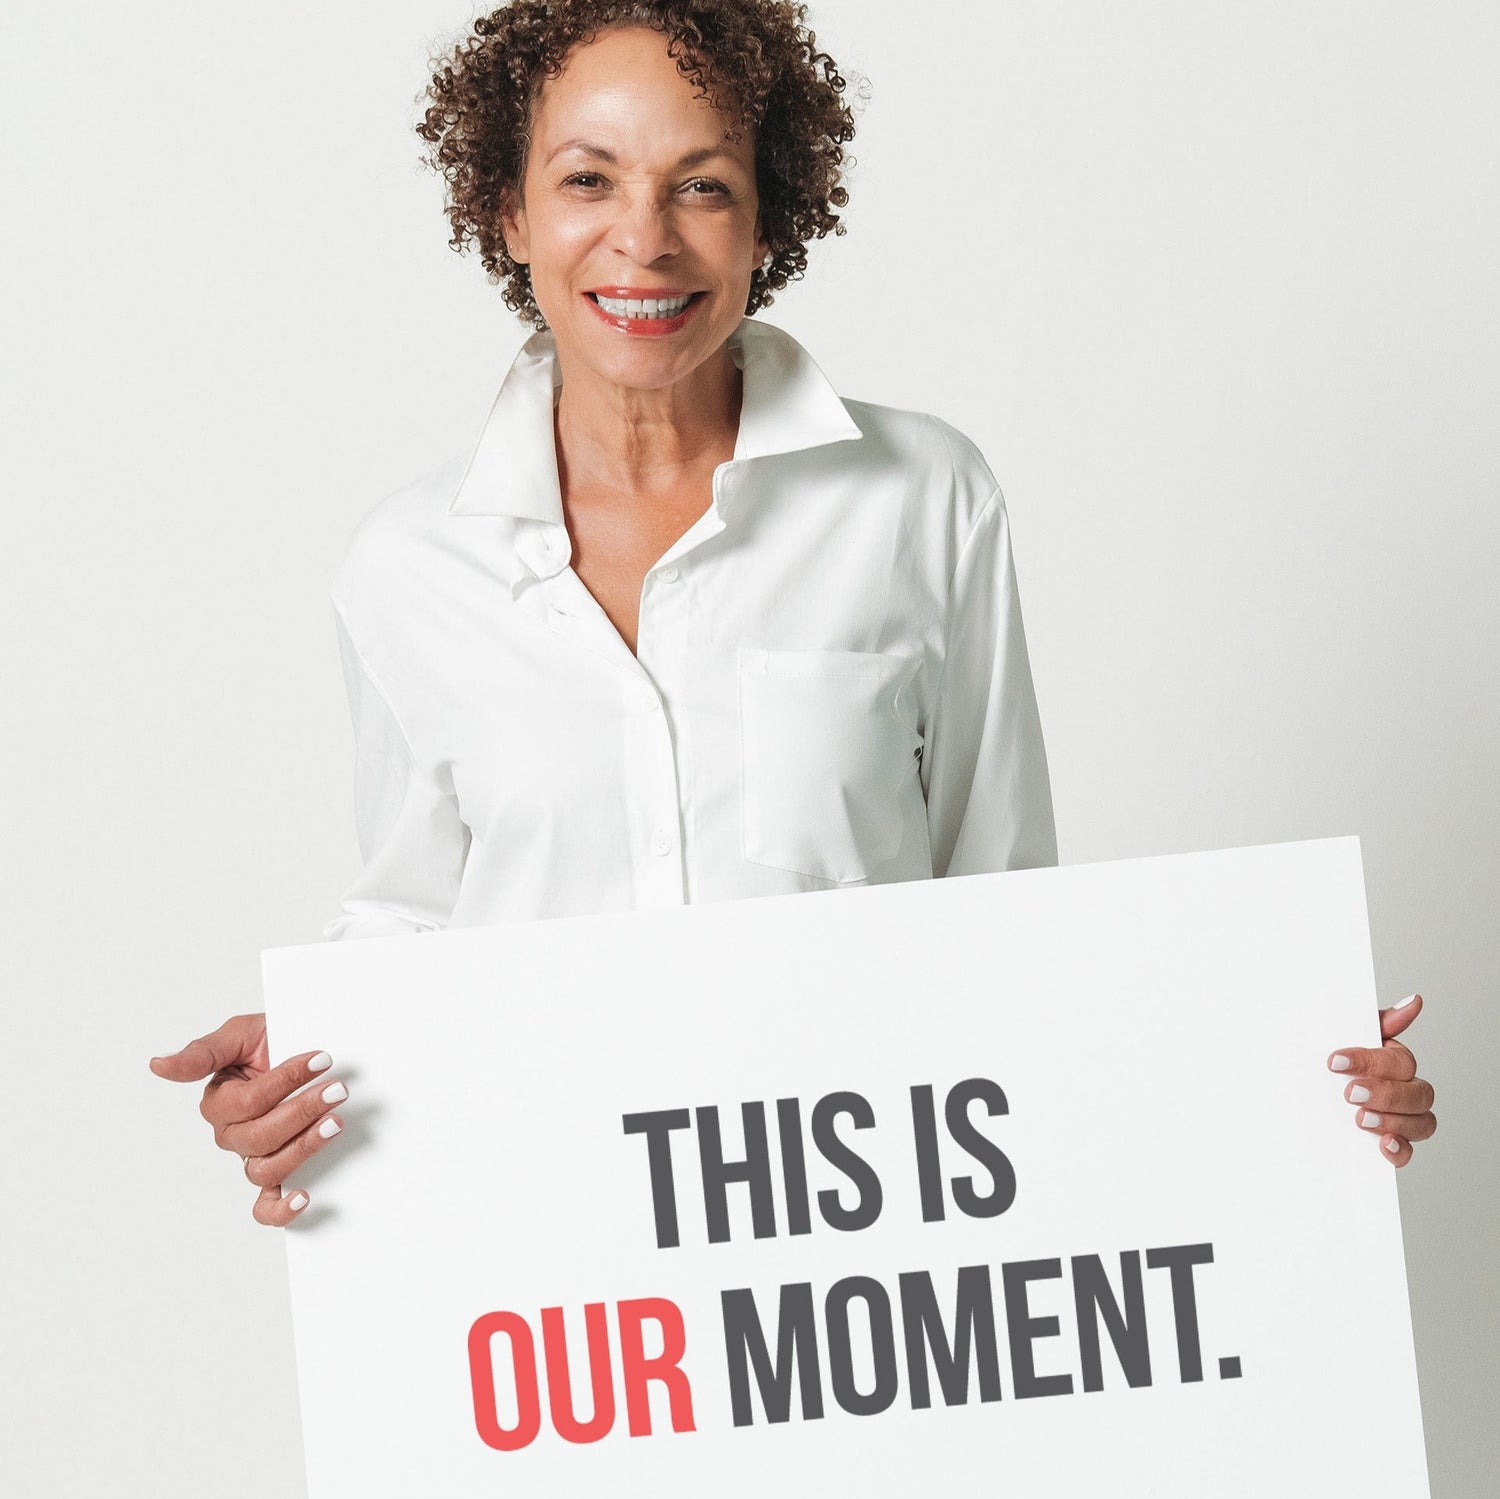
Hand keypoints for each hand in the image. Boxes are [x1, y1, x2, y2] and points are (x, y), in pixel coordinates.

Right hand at [149, 1012, 347, 1224]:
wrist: (309, 1047)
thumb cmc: (273, 1040)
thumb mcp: (240, 1035)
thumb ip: (202, 1053)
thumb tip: (158, 1066)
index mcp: (220, 1103)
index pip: (247, 1103)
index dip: (285, 1081)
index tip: (320, 1059)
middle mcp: (233, 1135)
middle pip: (260, 1137)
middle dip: (302, 1111)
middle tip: (337, 1089)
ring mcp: (254, 1156)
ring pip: (266, 1168)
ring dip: (304, 1146)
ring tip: (334, 1122)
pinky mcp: (278, 1174)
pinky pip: (267, 1206)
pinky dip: (280, 1209)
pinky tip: (302, 1197)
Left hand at [1327, 993, 1436, 1165]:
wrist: (1292, 1098)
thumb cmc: (1327, 1063)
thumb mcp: (1340, 1036)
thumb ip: (1375, 1022)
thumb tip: (1413, 1001)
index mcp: (1393, 1062)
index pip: (1401, 1061)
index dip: (1371, 1061)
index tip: (1334, 1062)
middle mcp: (1404, 1090)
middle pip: (1419, 1093)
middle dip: (1385, 1093)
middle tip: (1349, 1093)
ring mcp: (1401, 1119)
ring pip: (1423, 1122)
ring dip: (1393, 1120)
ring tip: (1360, 1119)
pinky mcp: (1391, 1145)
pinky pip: (1410, 1152)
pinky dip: (1400, 1150)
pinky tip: (1383, 1145)